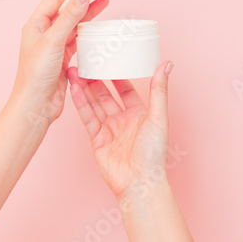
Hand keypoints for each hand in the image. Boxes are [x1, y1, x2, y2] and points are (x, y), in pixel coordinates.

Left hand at [11, 0, 108, 126]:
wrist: (36, 106)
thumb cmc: (35, 76)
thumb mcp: (54, 41)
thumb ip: (69, 17)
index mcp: (36, 25)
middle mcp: (44, 33)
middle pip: (66, 6)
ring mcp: (54, 45)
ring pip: (74, 22)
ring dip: (88, 10)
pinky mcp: (63, 58)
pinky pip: (78, 37)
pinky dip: (88, 29)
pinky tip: (97, 24)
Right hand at [67, 61, 174, 199]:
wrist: (139, 183)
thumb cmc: (154, 154)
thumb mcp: (158, 117)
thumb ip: (159, 90)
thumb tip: (167, 64)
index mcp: (139, 114)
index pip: (125, 89)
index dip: (116, 75)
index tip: (108, 59)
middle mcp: (122, 120)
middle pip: (105, 95)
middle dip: (95, 80)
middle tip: (85, 63)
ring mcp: (108, 129)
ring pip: (94, 104)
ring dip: (84, 88)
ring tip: (74, 71)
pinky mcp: (96, 140)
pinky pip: (87, 118)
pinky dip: (81, 104)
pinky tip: (74, 89)